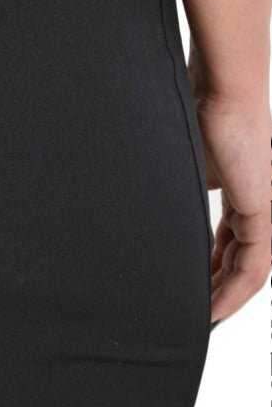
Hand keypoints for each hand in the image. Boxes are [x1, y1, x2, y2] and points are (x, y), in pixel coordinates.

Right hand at [193, 95, 270, 323]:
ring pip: (249, 268)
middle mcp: (253, 201)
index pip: (227, 240)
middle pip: (239, 258)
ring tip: (202, 319)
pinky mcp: (264, 211)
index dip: (210, 266)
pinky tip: (214, 308)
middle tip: (192, 312)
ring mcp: (262, 208)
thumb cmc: (196, 109)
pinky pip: (254, 266)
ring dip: (227, 296)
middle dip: (217, 288)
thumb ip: (176, 186)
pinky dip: (234, 291)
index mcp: (236, 189)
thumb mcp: (181, 160)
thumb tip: (147, 203)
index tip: (188, 285)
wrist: (221, 88)